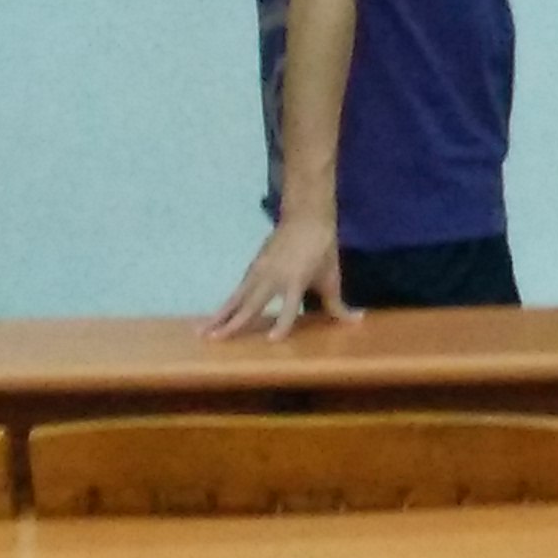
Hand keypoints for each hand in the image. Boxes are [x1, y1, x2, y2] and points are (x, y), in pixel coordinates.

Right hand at [204, 212, 350, 339]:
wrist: (306, 218)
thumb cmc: (322, 250)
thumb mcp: (332, 277)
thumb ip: (338, 304)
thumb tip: (357, 321)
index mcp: (295, 281)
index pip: (289, 308)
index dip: (282, 324)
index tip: (271, 340)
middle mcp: (273, 279)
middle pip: (250, 305)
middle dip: (232, 323)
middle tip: (213, 340)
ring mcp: (259, 272)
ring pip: (236, 298)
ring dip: (219, 315)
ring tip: (200, 332)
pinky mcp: (253, 267)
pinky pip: (237, 290)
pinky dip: (226, 303)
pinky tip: (215, 316)